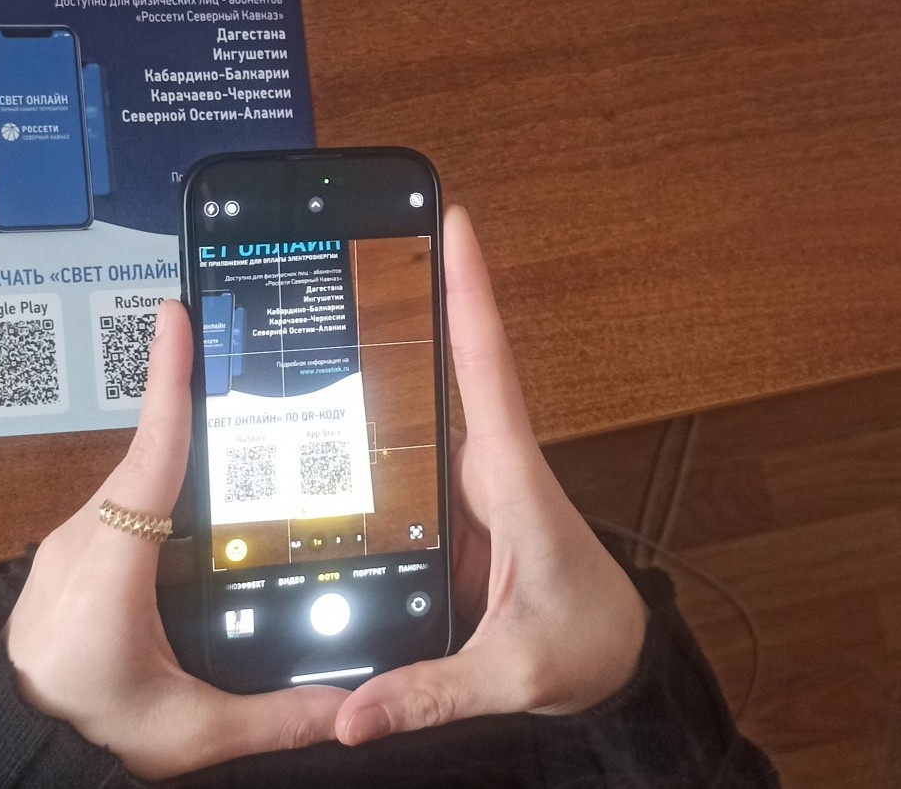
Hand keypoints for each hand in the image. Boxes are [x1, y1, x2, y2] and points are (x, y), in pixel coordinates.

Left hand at [5, 300, 347, 779]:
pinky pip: (120, 501)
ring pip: (134, 478)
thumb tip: (345, 707)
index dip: (166, 382)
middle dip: (192, 406)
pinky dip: (158, 486)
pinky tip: (195, 505)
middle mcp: (82, 539)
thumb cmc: (80, 736)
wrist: (12, 746)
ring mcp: (71, 543)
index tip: (176, 319)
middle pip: (148, 455)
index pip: (149, 456)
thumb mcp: (187, 732)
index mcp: (110, 568)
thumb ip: (273, 718)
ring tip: (234, 421)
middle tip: (238, 356)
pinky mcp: (73, 553)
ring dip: (178, 448)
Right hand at [336, 206, 648, 744]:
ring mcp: (470, 483)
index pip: (487, 368)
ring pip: (427, 404)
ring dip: (392, 354)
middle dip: (414, 298)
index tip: (455, 226)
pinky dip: (379, 421)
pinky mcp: (455, 506)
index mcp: (512, 479)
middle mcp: (489, 465)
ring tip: (329, 307)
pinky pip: (411, 451)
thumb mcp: (513, 673)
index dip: (471, 294)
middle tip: (363, 239)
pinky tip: (327, 411)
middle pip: (448, 365)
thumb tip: (352, 713)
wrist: (613, 658)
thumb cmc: (587, 646)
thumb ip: (431, 691)